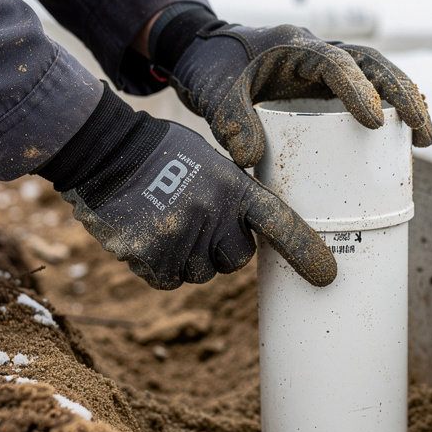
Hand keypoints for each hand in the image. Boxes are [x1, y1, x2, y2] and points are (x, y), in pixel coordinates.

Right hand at [40, 88, 335, 288]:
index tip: (326, 275)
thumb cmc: (164, 154)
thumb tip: (252, 233)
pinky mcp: (149, 257)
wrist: (104, 152)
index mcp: (234, 188)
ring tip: (166, 220)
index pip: (280, 223)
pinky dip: (159, 265)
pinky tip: (148, 234)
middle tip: (198, 220)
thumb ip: (235, 196)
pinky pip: (168, 279)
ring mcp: (180, 238)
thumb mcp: (213, 163)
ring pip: (200, 272)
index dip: (304, 251)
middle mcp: (213, 215)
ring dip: (187, 256)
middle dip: (222, 247)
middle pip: (236, 260)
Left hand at [149, 7, 431, 167]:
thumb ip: (229, 121)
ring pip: (377, 75)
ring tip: (425, 139)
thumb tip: (250, 160)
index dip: (357, 88)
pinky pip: (364, 93)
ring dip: (405, 102)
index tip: (373, 120)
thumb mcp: (212, 92)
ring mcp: (325, 69)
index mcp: (294, 45)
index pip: (335, 62)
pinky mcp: (325, 88)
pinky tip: (399, 144)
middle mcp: (318, 51)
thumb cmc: (210, 67)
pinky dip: (386, 113)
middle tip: (423, 131)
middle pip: (373, 64)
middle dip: (403, 94)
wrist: (203, 52)